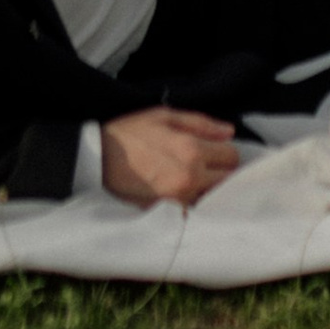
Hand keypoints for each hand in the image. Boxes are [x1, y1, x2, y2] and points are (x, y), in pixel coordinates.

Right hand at [100, 107, 239, 205]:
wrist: (98, 158)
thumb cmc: (130, 132)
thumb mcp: (164, 116)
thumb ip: (201, 123)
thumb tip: (229, 132)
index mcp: (192, 150)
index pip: (232, 156)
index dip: (223, 150)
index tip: (213, 149)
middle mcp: (190, 178)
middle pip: (227, 180)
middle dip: (219, 170)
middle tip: (204, 163)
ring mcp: (180, 199)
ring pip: (211, 196)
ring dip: (206, 187)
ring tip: (189, 176)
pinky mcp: (168, 212)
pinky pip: (193, 208)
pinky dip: (192, 200)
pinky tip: (179, 190)